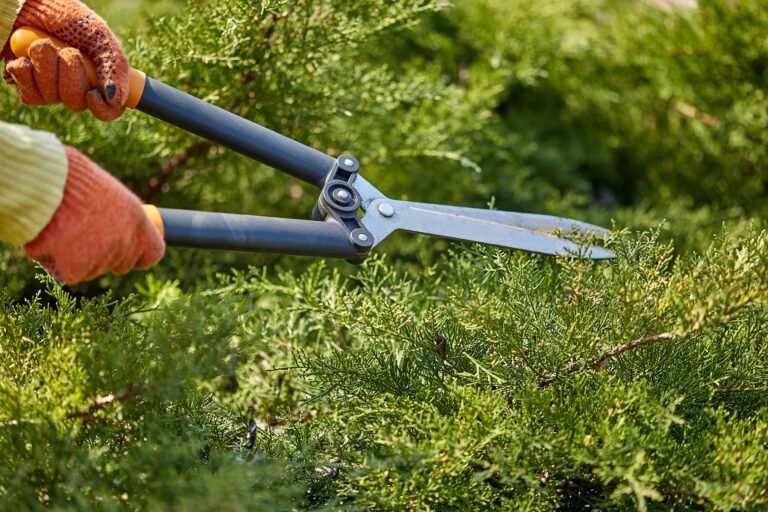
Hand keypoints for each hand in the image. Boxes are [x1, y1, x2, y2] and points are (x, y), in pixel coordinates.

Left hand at [3, 0, 129, 120]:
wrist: (26, 3)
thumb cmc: (65, 15)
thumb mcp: (98, 34)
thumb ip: (114, 65)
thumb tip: (117, 99)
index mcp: (98, 77)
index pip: (109, 110)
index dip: (103, 109)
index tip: (93, 94)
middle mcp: (75, 86)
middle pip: (77, 104)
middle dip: (70, 75)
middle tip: (68, 51)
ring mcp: (49, 88)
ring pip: (52, 97)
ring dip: (47, 66)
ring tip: (43, 45)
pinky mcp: (26, 85)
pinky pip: (30, 95)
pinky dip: (27, 71)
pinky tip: (26, 57)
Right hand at [24, 146, 164, 283]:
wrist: (41, 181)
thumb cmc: (70, 179)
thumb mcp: (107, 191)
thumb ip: (118, 215)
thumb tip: (120, 228)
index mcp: (137, 219)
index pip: (153, 253)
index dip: (140, 255)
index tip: (130, 251)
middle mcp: (125, 240)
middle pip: (122, 265)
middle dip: (105, 256)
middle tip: (84, 235)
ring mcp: (103, 256)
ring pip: (94, 271)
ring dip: (79, 258)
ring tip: (64, 229)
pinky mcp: (77, 268)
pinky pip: (70, 274)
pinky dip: (58, 263)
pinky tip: (52, 241)